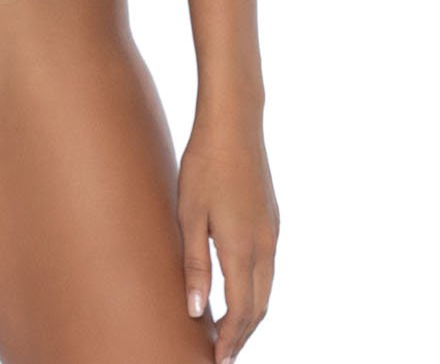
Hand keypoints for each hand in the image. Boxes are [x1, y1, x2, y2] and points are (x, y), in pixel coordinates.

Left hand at [177, 114, 279, 363]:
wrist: (234, 122)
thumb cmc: (203, 164)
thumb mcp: (189, 214)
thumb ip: (195, 264)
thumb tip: (196, 311)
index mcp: (243, 249)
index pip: (241, 312)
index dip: (229, 340)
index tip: (216, 360)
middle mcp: (265, 245)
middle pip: (259, 306)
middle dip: (242, 333)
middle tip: (222, 353)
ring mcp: (272, 230)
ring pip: (266, 287)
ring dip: (249, 312)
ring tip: (226, 327)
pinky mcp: (272, 217)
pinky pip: (268, 266)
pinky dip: (255, 288)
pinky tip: (237, 286)